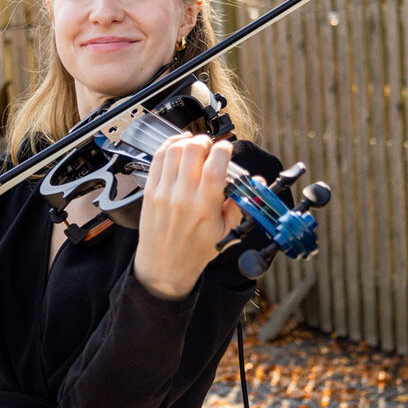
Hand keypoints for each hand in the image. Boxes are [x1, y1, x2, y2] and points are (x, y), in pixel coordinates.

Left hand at [132, 134, 242, 299]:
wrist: (164, 266)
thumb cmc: (195, 250)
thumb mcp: (225, 231)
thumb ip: (239, 203)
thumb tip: (256, 182)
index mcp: (204, 207)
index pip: (214, 167)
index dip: (223, 150)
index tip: (226, 149)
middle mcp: (182, 197)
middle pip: (192, 151)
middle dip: (205, 142)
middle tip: (210, 147)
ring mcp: (163, 192)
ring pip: (174, 150)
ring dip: (187, 141)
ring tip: (195, 146)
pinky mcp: (150, 190)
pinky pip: (158, 158)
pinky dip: (169, 146)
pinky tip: (178, 146)